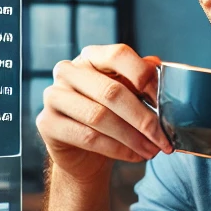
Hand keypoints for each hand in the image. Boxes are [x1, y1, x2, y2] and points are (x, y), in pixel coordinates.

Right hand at [37, 44, 173, 184]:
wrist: (83, 153)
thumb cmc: (110, 116)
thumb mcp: (129, 94)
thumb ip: (141, 79)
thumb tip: (156, 65)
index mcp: (91, 56)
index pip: (118, 54)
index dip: (144, 76)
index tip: (162, 100)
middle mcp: (68, 71)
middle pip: (111, 91)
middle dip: (143, 118)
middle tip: (163, 138)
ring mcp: (54, 96)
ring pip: (100, 117)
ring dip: (132, 137)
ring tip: (152, 150)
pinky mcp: (47, 123)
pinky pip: (88, 137)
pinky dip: (117, 149)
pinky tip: (135, 156)